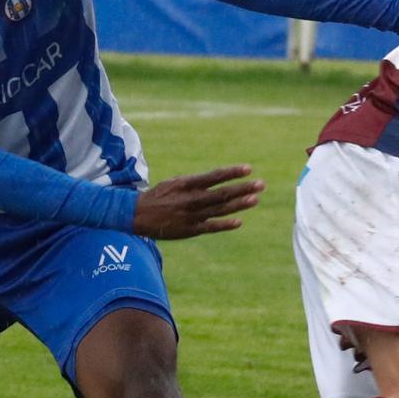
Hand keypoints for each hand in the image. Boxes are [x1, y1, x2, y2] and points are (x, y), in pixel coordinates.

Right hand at [131, 165, 263, 239]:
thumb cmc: (159, 196)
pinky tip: (239, 221)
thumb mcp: (175, 182)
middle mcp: (191, 199)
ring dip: (239, 205)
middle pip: (222, 193)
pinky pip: (211, 227)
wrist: (137, 215)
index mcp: (187, 184)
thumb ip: (196, 182)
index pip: (214, 176)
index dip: (232, 172)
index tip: (249, 168)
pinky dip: (225, 225)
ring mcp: (191, 215)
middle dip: (243, 188)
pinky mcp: (190, 230)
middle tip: (261, 184)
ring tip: (256, 199)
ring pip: (220, 209)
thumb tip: (216, 178)